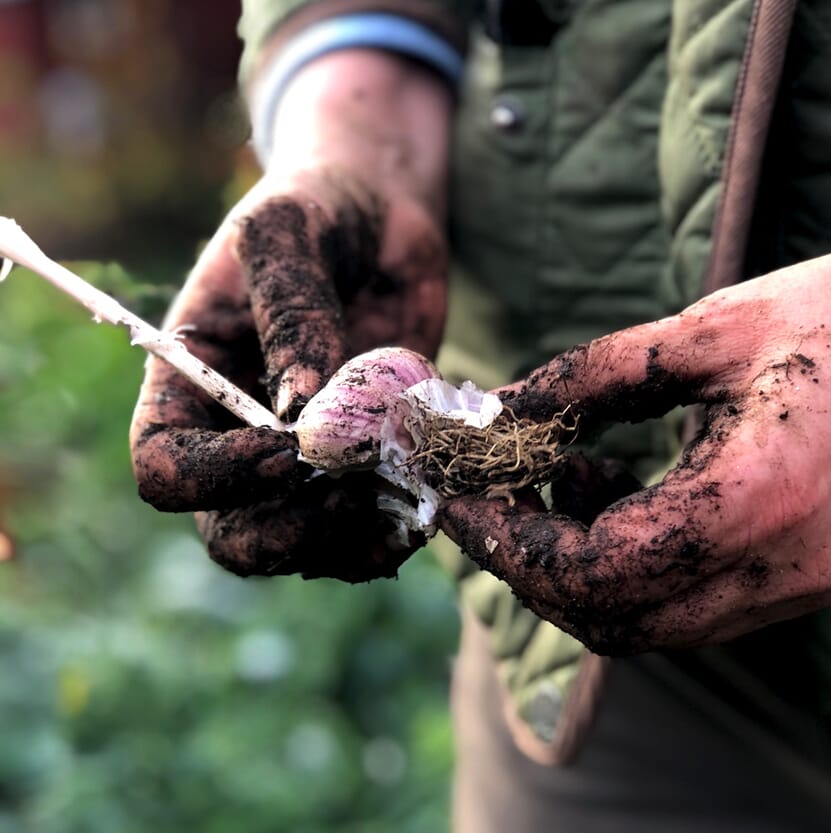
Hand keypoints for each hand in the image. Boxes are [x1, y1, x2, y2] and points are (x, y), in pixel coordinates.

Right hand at [130, 51, 450, 580]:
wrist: (383, 221)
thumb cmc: (318, 209)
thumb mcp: (288, 231)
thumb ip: (289, 309)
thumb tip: (300, 409)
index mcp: (192, 381)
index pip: (164, 463)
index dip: (217, 474)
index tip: (289, 444)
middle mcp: (237, 435)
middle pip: (229, 534)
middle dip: (287, 531)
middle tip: (353, 491)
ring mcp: (302, 460)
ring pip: (298, 549)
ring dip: (347, 542)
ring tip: (402, 502)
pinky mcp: (361, 466)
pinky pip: (357, 539)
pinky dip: (386, 539)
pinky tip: (418, 511)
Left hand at [441, 245, 830, 652]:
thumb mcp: (708, 331)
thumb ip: (590, 377)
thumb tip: (496, 414)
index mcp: (756, 500)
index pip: (593, 573)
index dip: (508, 543)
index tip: (459, 500)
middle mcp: (780, 569)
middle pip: (608, 619)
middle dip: (528, 561)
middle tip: (490, 494)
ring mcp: (798, 586)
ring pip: (644, 624)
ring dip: (574, 564)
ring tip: (558, 475)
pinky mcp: (800, 579)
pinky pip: (684, 604)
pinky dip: (622, 562)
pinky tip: (610, 489)